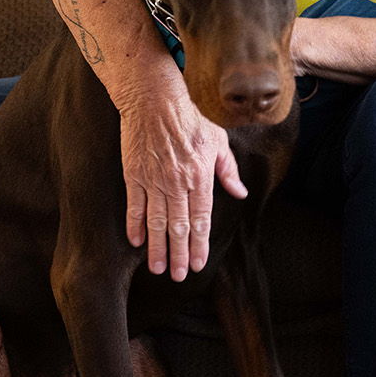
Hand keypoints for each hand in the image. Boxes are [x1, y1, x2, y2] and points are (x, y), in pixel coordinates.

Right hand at [117, 79, 246, 280]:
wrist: (154, 100)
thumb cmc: (189, 119)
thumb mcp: (217, 141)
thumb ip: (228, 170)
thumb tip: (240, 193)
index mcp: (201, 176)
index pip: (201, 219)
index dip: (199, 245)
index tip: (197, 264)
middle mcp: (178, 182)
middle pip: (179, 226)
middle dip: (179, 254)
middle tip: (177, 276)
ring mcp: (154, 180)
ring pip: (157, 221)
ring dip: (157, 247)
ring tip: (157, 269)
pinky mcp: (134, 174)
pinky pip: (135, 206)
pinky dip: (135, 225)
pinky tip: (137, 242)